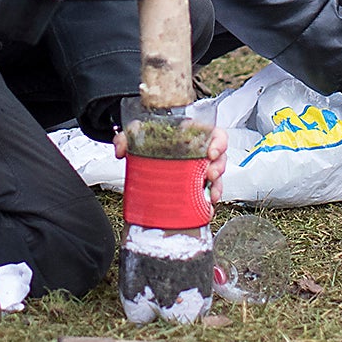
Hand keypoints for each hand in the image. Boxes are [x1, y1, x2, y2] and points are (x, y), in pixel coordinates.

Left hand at [114, 114, 230, 201]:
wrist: (144, 157)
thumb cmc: (150, 142)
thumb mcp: (138, 135)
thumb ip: (127, 137)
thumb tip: (121, 149)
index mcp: (192, 136)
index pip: (215, 134)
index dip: (219, 142)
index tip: (212, 152)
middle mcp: (199, 153)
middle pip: (220, 157)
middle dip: (219, 167)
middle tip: (210, 174)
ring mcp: (198, 171)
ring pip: (217, 177)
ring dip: (218, 185)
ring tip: (210, 194)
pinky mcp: (195, 187)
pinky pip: (208, 193)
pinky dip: (209, 201)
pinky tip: (206, 207)